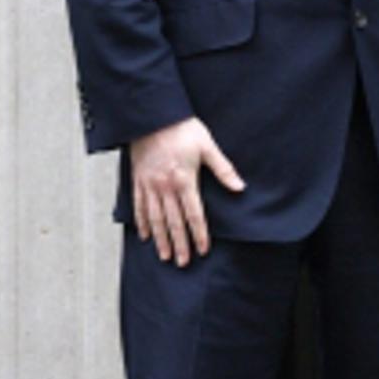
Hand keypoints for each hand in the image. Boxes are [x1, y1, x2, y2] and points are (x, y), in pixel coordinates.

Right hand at [129, 117, 245, 265]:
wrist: (152, 116)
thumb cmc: (181, 129)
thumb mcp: (207, 146)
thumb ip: (223, 169)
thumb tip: (240, 187)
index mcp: (184, 180)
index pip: (194, 214)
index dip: (199, 234)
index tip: (202, 250)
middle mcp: (165, 186)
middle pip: (173, 222)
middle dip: (180, 244)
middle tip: (183, 262)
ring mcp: (149, 185)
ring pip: (155, 218)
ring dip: (161, 239)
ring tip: (165, 256)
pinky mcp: (138, 180)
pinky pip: (139, 206)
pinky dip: (142, 222)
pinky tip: (146, 235)